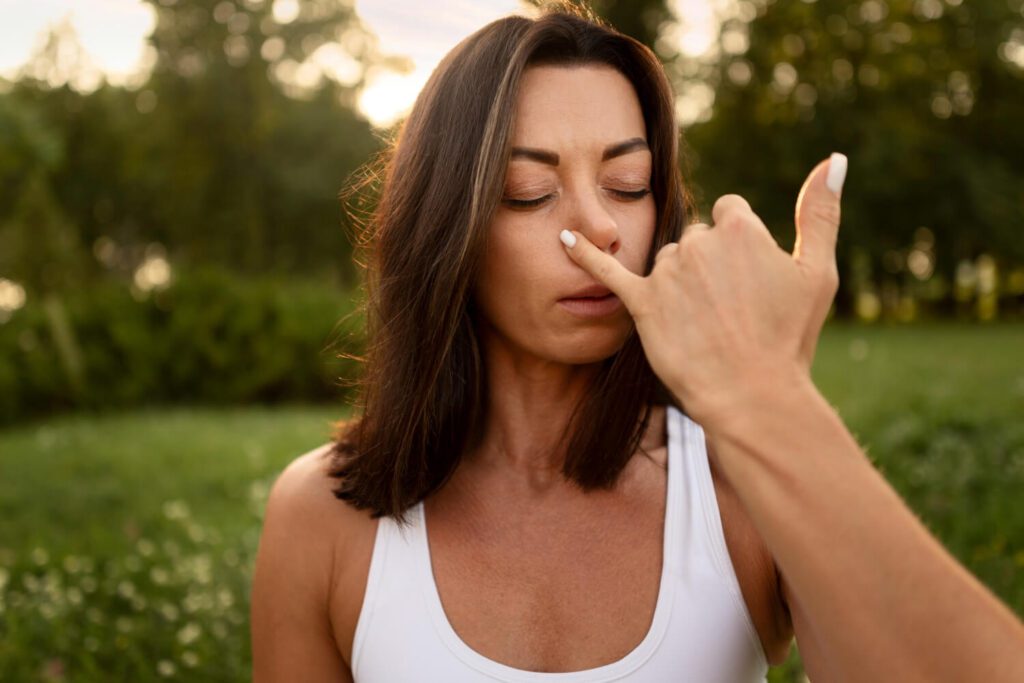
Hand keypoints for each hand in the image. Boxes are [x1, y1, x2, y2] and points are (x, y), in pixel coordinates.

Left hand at [559, 153, 846, 426]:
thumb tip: (835, 159)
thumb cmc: (790, 338)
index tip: (749, 280)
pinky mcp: (642, 303)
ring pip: (669, 261)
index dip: (741, 247)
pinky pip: (609, 272)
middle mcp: (698, 242)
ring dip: (681, 284)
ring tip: (706, 324)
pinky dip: (584, 256)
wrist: (753, 395)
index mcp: (739, 228)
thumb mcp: (817, 272)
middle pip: (699, 239)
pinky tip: (563, 241)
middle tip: (731, 311)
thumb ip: (821, 212)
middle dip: (711, 267)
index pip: (729, 214)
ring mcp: (667, 273)